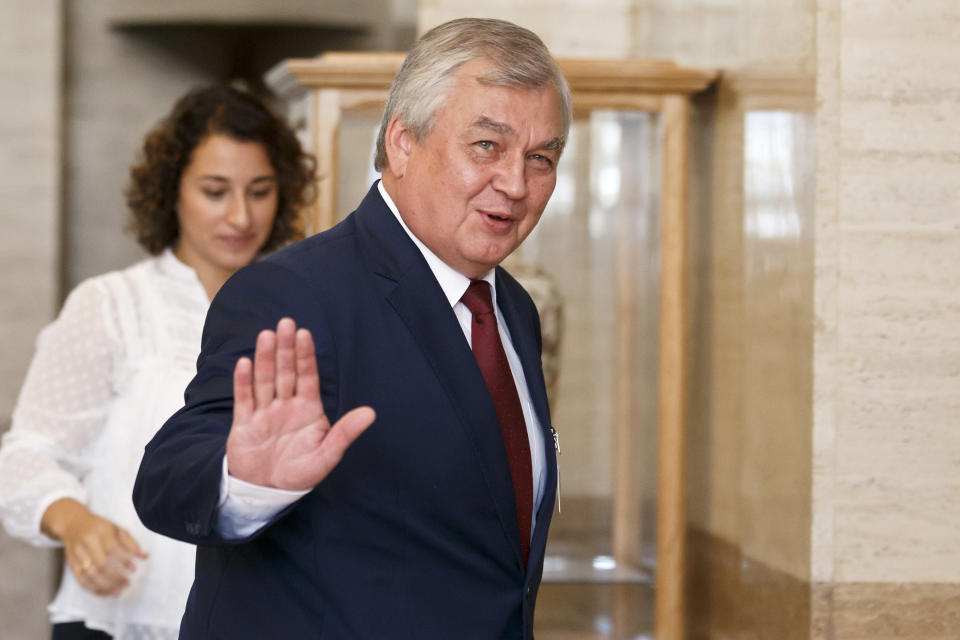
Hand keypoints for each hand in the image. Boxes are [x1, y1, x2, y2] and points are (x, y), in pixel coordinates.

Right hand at [41, 498, 146, 595]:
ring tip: (118, 592)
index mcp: (100, 532)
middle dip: (115, 577)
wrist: (72, 522)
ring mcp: (77, 554)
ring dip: (105, 586)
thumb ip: (131, 542)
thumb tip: (145, 556)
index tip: (134, 569)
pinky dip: (93, 588)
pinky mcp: (71, 563)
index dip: (124, 560)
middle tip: (127, 584)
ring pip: (90, 574)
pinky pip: (81, 579)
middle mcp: (87, 543)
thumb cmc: (99, 526)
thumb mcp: (116, 528)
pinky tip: (105, 592)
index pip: (113, 548)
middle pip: (100, 564)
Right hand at [226, 317, 374, 490]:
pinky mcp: (244, 424)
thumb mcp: (327, 456)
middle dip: (286, 349)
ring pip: (265, 380)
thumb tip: (371, 413)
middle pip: (285, 372)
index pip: (307, 377)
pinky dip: (243, 382)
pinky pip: (244, 399)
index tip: (305, 334)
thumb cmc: (299, 473)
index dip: (305, 356)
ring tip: (267, 335)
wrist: (267, 493)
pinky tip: (245, 362)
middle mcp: (285, 406)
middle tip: (286, 323)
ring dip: (265, 358)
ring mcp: (264, 413)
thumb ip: (345, 433)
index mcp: (307, 410)